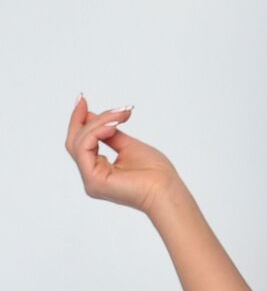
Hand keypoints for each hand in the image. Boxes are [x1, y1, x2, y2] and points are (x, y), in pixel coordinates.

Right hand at [65, 95, 181, 214]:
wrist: (167, 190)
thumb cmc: (156, 174)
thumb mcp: (129, 146)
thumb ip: (110, 134)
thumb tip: (94, 116)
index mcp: (100, 171)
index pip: (82, 143)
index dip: (80, 121)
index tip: (82, 101)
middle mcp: (92, 177)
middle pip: (76, 141)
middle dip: (82, 119)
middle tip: (85, 100)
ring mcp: (91, 181)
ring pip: (80, 142)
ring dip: (98, 123)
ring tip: (119, 116)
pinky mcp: (94, 180)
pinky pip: (84, 148)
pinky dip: (96, 132)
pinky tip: (113, 125)